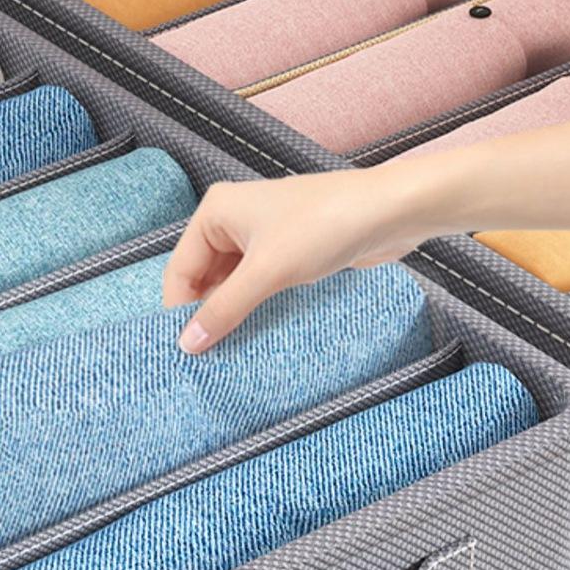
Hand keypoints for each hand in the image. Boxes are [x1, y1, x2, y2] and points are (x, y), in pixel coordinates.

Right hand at [162, 169, 426, 352]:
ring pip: (230, 282)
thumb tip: (187, 344)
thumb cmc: (324, 227)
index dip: (180, 310)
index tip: (185, 352)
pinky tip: (255, 333)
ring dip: (230, 312)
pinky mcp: (287, 250)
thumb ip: (225, 309)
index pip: (180, 270)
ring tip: (228, 351)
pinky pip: (256, 284)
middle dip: (204, 312)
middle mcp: (233, 220)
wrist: (390, 213)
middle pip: (202, 277)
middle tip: (206, 357)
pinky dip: (253, 306)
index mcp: (216, 212)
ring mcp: (261, 235)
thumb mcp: (268, 272)